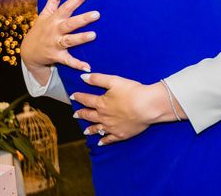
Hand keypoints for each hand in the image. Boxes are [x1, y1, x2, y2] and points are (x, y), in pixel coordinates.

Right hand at [20, 0, 98, 83]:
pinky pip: (68, 60)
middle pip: (69, 23)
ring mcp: (55, 44)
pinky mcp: (57, 56)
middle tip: (97, 14)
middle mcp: (55, 31)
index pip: (65, 7)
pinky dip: (77, 64)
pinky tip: (88, 67)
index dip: (75, 0)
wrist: (28, 51)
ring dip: (80, 38)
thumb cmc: (41, 29)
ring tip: (94, 35)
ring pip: (69, 41)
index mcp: (54, 19)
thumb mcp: (45, 13)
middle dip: (82, 19)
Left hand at [72, 73, 186, 145]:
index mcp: (101, 103)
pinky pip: (109, 139)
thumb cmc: (132, 92)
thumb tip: (83, 77)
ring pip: (97, 129)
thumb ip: (98, 79)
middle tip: (75, 115)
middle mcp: (104, 117)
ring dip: (90, 129)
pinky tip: (100, 143)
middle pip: (90, 115)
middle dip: (82, 114)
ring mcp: (112, 127)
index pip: (87, 100)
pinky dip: (104, 141)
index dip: (79, 97)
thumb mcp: (114, 81)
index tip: (73, 96)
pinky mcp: (121, 134)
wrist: (147, 106)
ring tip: (85, 131)